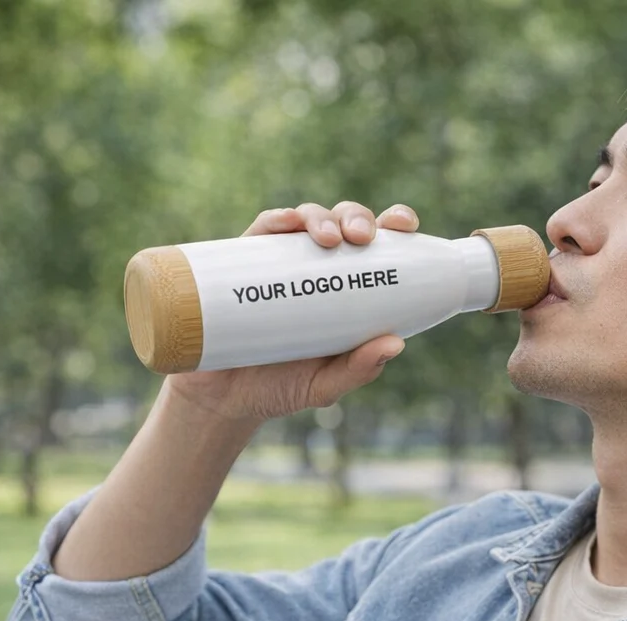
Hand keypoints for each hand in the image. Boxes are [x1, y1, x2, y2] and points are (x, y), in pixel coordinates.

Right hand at [164, 201, 418, 423]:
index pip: (380, 248)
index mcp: (349, 291)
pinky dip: (278, 219)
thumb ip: (358, 370)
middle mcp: (318, 267)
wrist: (222, 397)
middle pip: (345, 224)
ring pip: (308, 219)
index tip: (404, 225)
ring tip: (329, 238)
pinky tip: (288, 224)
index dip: (395, 226)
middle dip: (358, 218)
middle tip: (362, 237)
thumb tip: (395, 343)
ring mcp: (281, 261)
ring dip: (322, 217)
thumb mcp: (324, 385)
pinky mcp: (244, 262)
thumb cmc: (281, 387)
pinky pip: (263, 230)